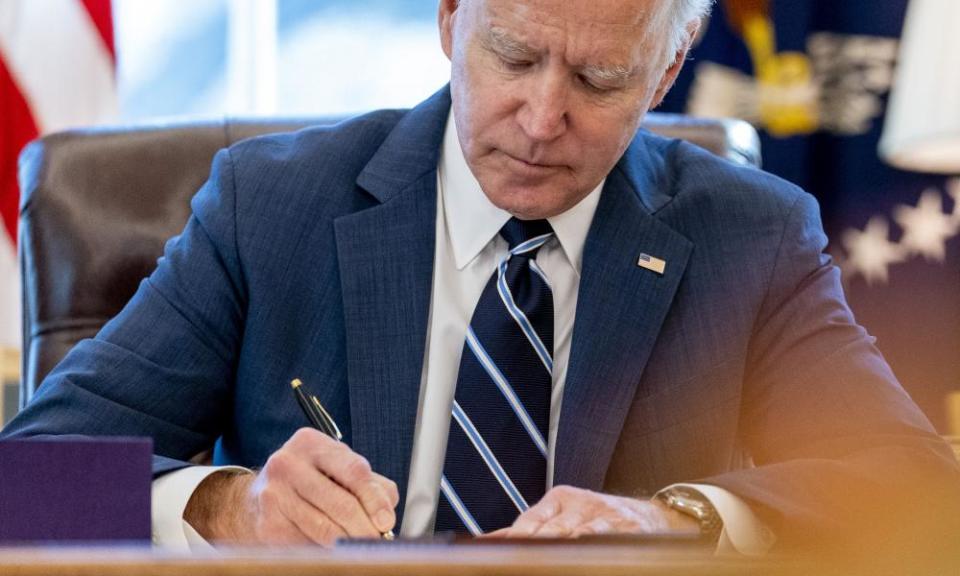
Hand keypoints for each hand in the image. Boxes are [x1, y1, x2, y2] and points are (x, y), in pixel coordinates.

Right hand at [184, 427, 398, 545]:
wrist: (259, 497)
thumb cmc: (311, 480)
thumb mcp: (339, 469)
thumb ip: (371, 486)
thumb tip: (386, 516)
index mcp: (311, 443)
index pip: (353, 471)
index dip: (374, 499)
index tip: (386, 522)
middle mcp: (288, 464)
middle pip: (340, 503)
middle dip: (364, 527)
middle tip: (377, 542)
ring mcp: (274, 495)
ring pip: (324, 529)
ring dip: (348, 543)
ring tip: (361, 548)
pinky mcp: (267, 525)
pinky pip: (306, 544)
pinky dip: (326, 551)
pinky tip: (334, 550)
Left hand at [484, 485, 698, 538]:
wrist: (651, 517)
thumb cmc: (597, 518)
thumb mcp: (562, 514)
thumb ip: (529, 527)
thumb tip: (488, 540)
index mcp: (560, 499)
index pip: (531, 520)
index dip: (514, 537)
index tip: (497, 551)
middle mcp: (581, 504)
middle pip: (551, 530)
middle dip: (533, 545)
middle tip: (516, 558)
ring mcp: (605, 516)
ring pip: (577, 534)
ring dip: (561, 546)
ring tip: (543, 556)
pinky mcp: (627, 529)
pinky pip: (606, 539)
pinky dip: (592, 543)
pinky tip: (583, 549)